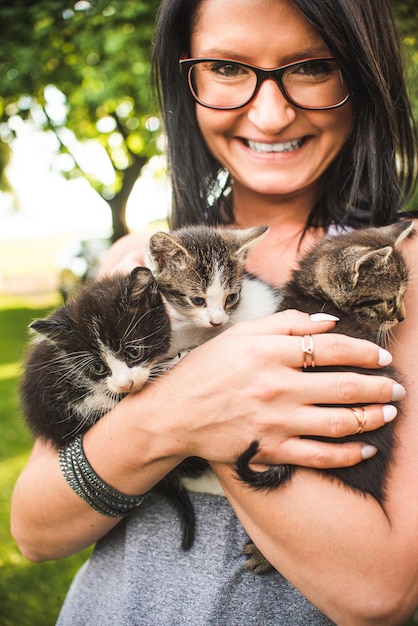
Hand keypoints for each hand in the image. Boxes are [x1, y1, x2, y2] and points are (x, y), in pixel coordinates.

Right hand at [141, 309, 402, 470]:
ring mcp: (275, 422)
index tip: (381, 357)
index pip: (332, 349)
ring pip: (337, 423)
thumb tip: (329, 321)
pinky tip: (364, 448)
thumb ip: (286, 324)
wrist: (173, 415)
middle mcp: (277, 387)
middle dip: (378, 387)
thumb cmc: (206, 370)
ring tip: (388, 414)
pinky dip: (346, 454)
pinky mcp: (270, 451)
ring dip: (370, 418)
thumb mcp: (240, 334)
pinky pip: (318, 456)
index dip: (364, 353)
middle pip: (343, 387)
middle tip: (396, 388)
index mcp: (270, 353)